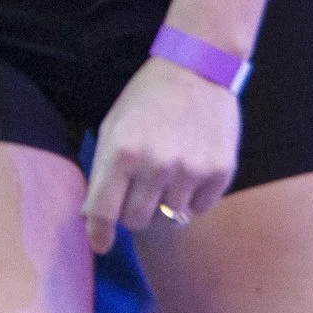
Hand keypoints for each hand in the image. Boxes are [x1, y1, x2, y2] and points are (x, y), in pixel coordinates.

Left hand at [80, 57, 240, 254]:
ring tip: (169, 172)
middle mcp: (156, 164)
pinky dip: (193, 198)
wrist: (198, 68)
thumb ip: (101, 173)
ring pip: (170, 217)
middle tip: (140, 189)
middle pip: (137, 221)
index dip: (99, 234)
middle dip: (133, 211)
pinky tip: (191, 170)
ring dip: (165, 203)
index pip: (104, 212)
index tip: (100, 244)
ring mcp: (191, 169)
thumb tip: (92, 219)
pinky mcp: (220, 171)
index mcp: (122, 152)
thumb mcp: (113, 126)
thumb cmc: (148, 98)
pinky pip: (200, 208)